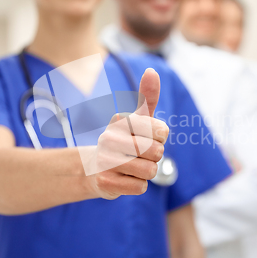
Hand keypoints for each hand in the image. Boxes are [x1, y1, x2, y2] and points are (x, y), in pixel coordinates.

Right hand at [89, 68, 169, 199]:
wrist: (95, 169)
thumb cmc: (124, 141)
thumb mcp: (137, 118)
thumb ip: (147, 96)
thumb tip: (151, 70)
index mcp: (120, 120)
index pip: (161, 131)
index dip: (160, 138)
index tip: (146, 137)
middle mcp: (109, 137)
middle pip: (157, 152)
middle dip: (154, 157)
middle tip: (139, 155)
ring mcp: (105, 161)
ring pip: (150, 171)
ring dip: (146, 172)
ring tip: (132, 167)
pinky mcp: (105, 183)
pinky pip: (140, 187)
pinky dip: (138, 186)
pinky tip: (124, 179)